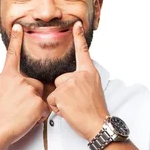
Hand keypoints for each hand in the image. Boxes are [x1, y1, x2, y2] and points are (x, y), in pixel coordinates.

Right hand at [0, 24, 50, 147]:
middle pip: (36, 84)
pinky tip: (27, 119)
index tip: (19, 27)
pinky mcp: (38, 102)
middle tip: (19, 109)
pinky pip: (45, 108)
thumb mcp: (0, 93)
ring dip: (36, 107)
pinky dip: (39, 116)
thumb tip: (21, 86)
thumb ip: (12, 85)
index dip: (16, 40)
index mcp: (7, 77)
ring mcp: (29, 90)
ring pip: (42, 97)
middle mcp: (19, 80)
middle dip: (33, 97)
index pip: (13, 55)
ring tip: (21, 115)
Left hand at [47, 21, 109, 140]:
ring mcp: (71, 83)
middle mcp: (80, 75)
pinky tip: (68, 112)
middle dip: (63, 92)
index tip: (76, 24)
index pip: (83, 52)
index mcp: (90, 73)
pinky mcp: (62, 93)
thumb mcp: (94, 90)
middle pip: (60, 79)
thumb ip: (83, 81)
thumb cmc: (95, 112)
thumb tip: (73, 81)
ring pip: (55, 90)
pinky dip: (56, 109)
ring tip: (73, 108)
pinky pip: (51, 100)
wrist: (98, 124)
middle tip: (77, 103)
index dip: (79, 38)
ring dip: (60, 101)